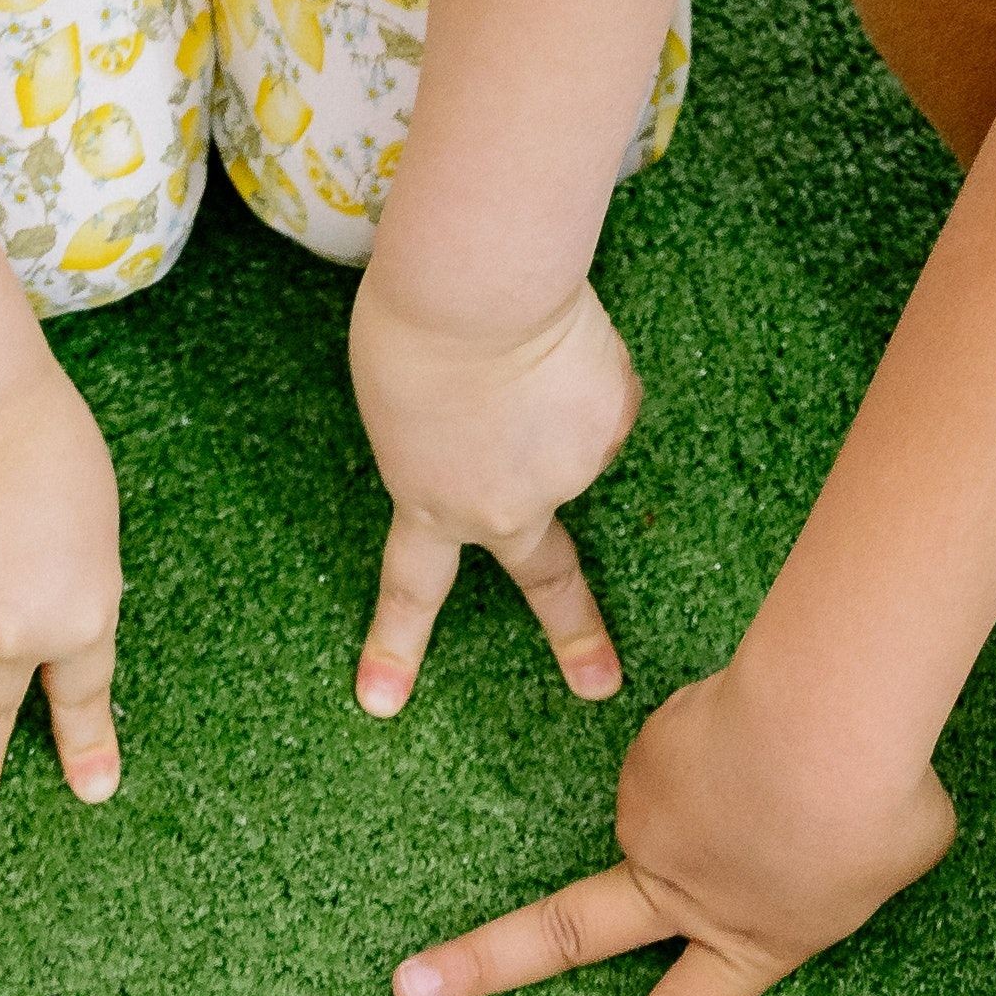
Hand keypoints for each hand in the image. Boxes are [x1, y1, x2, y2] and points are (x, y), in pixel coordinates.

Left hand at [348, 277, 636, 716]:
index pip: (413, 588)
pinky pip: (603, 395)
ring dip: (552, 399)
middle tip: (598, 683)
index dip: (397, 645)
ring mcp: (569, 471)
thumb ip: (447, 445)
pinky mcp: (613, 423)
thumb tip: (513, 443)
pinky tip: (561, 341)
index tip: (381, 703)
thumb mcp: (398, 405)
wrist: (477, 292)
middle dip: (576, 635)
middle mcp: (507, 508)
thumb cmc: (412, 330)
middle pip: (548, 579)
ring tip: (521, 349)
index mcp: (432, 504)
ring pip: (569, 437)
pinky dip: (585, 366)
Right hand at [391, 658, 952, 995]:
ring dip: (735, 776)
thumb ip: (842, 868)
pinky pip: (695, 742)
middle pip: (562, 936)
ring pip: (685, 801)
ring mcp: (652, 824)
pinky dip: (736, 732)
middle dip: (478, 966)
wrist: (827, 724)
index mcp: (754, 944)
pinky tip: (776, 719)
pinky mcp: (646, 756)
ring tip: (807, 752)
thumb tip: (803, 837)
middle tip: (408, 988)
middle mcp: (682, 895)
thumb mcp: (896, 860)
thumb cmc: (883, 799)